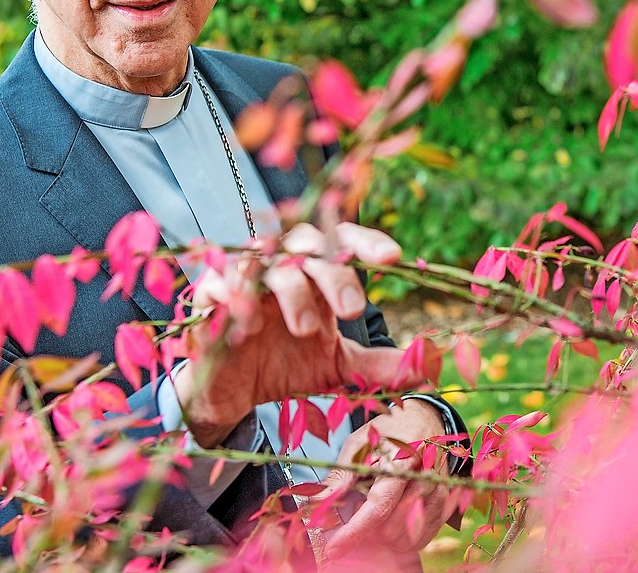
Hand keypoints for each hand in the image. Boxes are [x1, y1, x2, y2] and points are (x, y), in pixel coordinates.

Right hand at [173, 222, 409, 447]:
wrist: (232, 396)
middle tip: (352, 309)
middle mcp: (282, 266)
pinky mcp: (208, 298)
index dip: (366, 242)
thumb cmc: (285, 366)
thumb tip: (428, 368)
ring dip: (292, 290)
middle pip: (309, 244)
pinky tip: (253, 323)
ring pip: (268, 261)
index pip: (341, 241)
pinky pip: (219, 285)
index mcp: (315, 273)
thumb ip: (379, 365)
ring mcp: (244, 278)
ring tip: (307, 329)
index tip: (393, 257)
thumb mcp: (337, 367)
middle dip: (334, 272)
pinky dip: (237, 296)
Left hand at [319, 399, 452, 561]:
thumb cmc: (388, 432)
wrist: (423, 420)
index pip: (378, 507)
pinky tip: (392, 519)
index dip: (354, 532)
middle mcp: (424, 477)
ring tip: (376, 512)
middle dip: (368, 530)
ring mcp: (437, 491)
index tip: (334, 548)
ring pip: (407, 537)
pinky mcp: (444, 503)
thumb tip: (315, 505)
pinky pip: (421, 538)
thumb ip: (339, 477)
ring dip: (385, 535)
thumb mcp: (358, 445)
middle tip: (358, 511)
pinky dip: (402, 536)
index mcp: (400, 460)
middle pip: (392, 528)